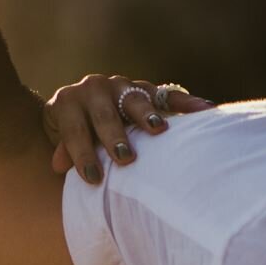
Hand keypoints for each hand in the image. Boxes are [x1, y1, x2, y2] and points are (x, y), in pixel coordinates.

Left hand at [42, 75, 212, 182]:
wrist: (76, 106)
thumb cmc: (71, 134)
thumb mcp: (60, 141)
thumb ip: (64, 152)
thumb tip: (59, 166)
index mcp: (68, 102)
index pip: (74, 129)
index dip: (82, 154)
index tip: (92, 178)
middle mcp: (94, 88)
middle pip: (105, 114)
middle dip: (115, 136)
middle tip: (125, 157)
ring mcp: (121, 86)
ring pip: (136, 100)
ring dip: (148, 115)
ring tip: (159, 130)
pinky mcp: (144, 88)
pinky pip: (168, 94)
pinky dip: (187, 102)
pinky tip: (206, 109)